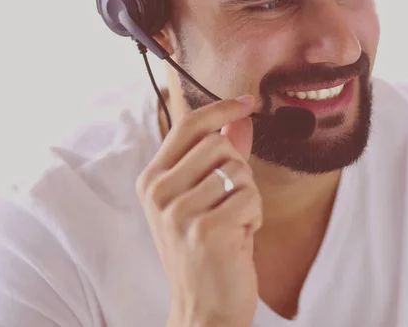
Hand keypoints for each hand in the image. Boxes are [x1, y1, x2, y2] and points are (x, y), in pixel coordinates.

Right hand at [136, 95, 260, 326]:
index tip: (246, 102)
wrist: (204, 308)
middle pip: (219, 144)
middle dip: (238, 169)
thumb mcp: (204, 199)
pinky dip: (255, 216)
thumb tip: (241, 119)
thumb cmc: (205, 251)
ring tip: (233, 222)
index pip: (188, 126)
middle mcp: (159, 192)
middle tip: (230, 201)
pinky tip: (239, 236)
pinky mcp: (207, 228)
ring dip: (247, 196)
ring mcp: (180, 210)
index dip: (220, 108)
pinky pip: (251, 196)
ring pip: (238, 170)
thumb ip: (220, 157)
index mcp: (153, 180)